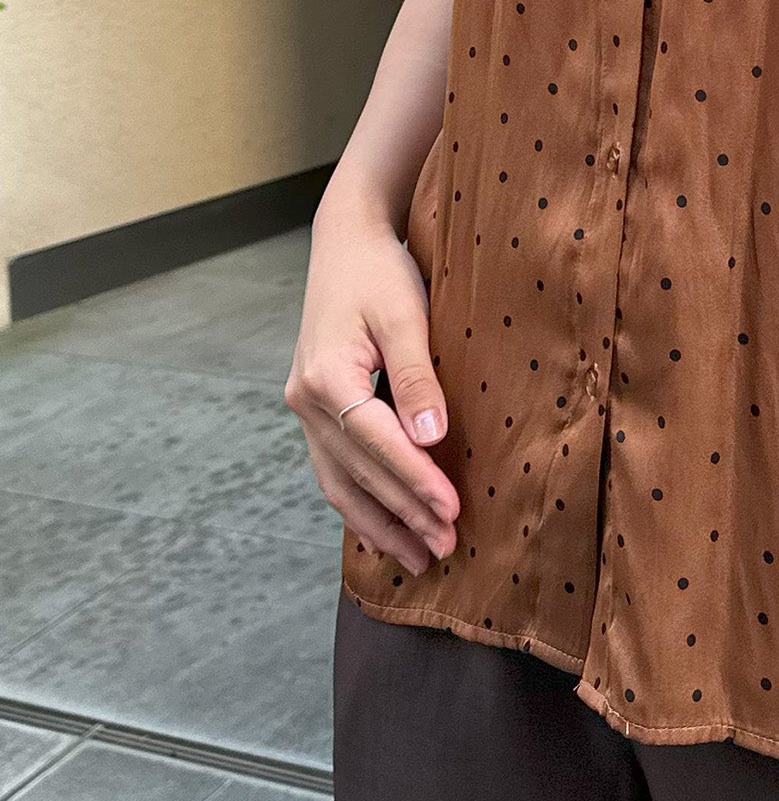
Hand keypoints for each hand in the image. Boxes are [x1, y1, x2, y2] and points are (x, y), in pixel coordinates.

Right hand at [284, 201, 460, 576]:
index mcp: (326, 378)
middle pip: (358, 474)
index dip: (416, 483)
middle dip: (403, 515)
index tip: (452, 512)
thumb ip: (417, 376)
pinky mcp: (314, 408)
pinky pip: (334, 469)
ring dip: (378, 523)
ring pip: (339, 482)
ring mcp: (304, 408)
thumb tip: (431, 437)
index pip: (379, 445)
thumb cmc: (381, 272)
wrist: (345, 243)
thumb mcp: (406, 314)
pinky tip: (381, 529)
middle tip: (445, 549)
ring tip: (417, 557)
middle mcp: (305, 401)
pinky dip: (358, 502)